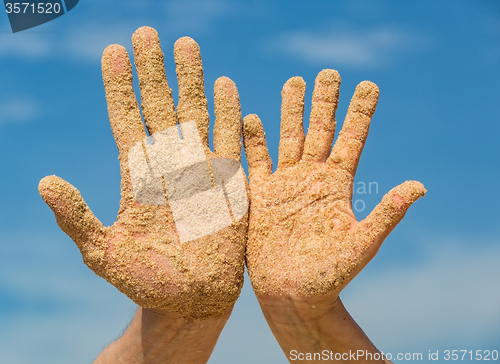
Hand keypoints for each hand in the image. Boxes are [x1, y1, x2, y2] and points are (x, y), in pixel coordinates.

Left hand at [39, 27, 246, 319]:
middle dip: (152, 69)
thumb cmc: (146, 281)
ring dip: (191, 79)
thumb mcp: (102, 252)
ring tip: (185, 44)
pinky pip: (231, 140)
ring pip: (195, 113)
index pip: (126, 118)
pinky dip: (229, 113)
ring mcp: (201, 169)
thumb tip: (44, 182)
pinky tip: (225, 85)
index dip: (119, 85)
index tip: (112, 51)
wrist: (191, 300)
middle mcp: (169, 164)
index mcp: (138, 175)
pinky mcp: (229, 183)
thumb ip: (76, 218)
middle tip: (146, 32)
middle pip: (159, 105)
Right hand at [243, 70, 424, 301]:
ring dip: (291, 111)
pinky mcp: (260, 196)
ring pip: (288, 138)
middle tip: (330, 72)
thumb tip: (419, 186)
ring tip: (294, 82)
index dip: (360, 113)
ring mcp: (285, 184)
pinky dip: (253, 141)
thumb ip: (386, 213)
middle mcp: (312, 178)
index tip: (369, 85)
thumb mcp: (362, 243)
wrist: (292, 293)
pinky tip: (253, 118)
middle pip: (320, 131)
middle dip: (325, 102)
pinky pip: (255, 162)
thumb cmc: (330, 274)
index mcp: (338, 185)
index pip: (351, 140)